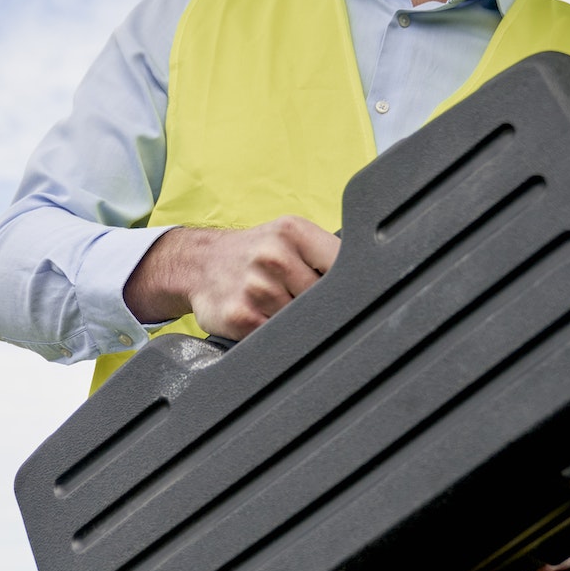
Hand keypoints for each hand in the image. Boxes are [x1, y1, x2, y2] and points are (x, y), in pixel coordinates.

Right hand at [124, 217, 341, 339]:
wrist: (201, 263)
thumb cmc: (257, 253)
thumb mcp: (290, 239)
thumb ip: (326, 256)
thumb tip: (369, 289)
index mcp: (293, 232)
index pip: (344, 265)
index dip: (353, 287)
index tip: (355, 299)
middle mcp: (272, 256)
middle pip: (324, 300)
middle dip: (321, 307)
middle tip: (305, 301)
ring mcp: (254, 287)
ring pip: (302, 321)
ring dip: (296, 322)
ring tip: (279, 306)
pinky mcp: (239, 317)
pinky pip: (277, 337)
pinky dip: (276, 335)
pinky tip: (264, 318)